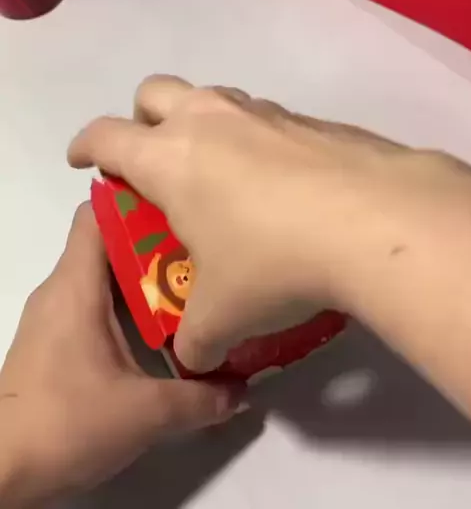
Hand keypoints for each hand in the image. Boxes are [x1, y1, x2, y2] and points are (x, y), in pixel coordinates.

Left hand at [0, 204, 242, 507]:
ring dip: (146, 280)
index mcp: (76, 285)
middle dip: (158, 244)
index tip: (182, 205)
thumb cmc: (65, 423)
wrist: (0, 473)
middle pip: (109, 244)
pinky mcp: (53, 344)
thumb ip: (200, 398)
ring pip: (104, 278)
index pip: (98, 213)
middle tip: (206, 252)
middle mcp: (61, 290)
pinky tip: (163, 331)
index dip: (137, 199)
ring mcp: (54, 317)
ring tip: (195, 288)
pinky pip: (94, 306)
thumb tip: (243, 389)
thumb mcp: (144, 414)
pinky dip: (128, 309)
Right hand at [67, 76, 412, 372]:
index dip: (86, 147)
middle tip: (154, 163)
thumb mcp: (224, 316)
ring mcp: (263, 112)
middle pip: (154, 92)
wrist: (375, 221)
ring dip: (202, 125)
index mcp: (169, 158)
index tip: (83, 161)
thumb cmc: (275, 261)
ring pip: (213, 97)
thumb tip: (194, 359)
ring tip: (220, 177)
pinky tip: (281, 187)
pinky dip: (256, 141)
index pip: (106, 135)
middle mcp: (209, 120)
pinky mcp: (309, 119)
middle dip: (142, 120)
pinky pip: (265, 118)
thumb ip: (197, 340)